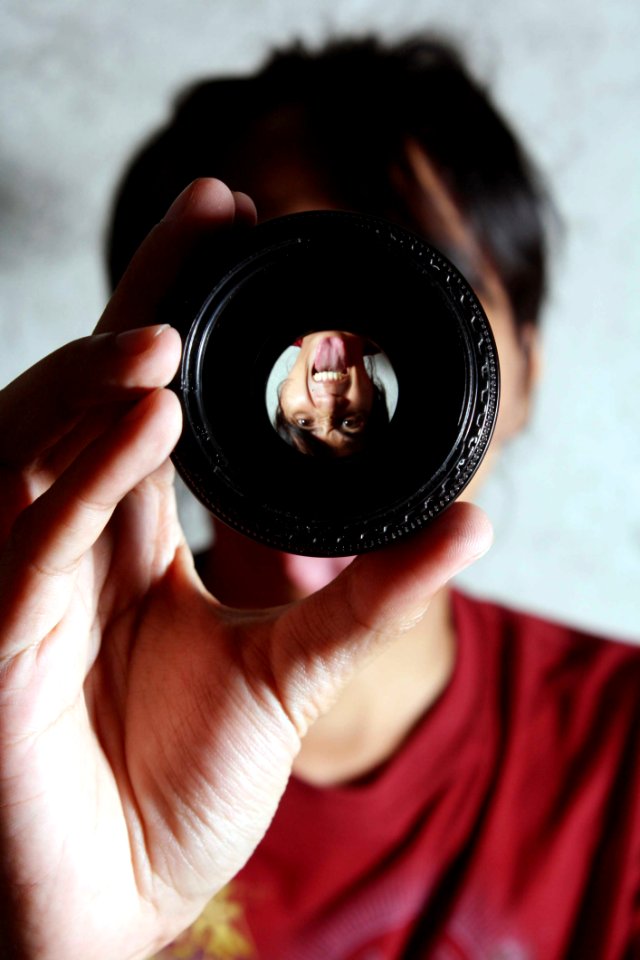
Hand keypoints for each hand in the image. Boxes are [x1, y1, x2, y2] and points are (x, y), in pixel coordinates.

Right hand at [0, 179, 491, 959]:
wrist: (122, 898)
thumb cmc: (180, 787)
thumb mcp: (290, 670)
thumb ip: (367, 596)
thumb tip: (468, 524)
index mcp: (122, 542)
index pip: (138, 400)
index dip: (172, 305)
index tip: (226, 222)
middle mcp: (65, 545)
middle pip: (83, 396)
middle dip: (137, 303)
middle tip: (204, 218)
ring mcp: (24, 588)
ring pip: (35, 451)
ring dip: (95, 380)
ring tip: (166, 329)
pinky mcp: (0, 647)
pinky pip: (29, 543)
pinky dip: (84, 476)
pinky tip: (143, 420)